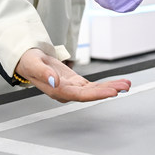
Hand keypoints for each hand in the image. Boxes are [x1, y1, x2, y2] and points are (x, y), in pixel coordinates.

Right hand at [15, 48, 129, 102]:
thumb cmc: (29, 62)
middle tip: (125, 86)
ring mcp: (73, 88)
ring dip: (110, 87)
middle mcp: (67, 92)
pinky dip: (105, 84)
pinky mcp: (76, 83)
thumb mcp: (34, 63)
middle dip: (109, 90)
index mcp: (58, 90)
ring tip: (126, 85)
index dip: (97, 94)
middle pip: (91, 94)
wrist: (27, 60)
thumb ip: (44, 73)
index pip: (81, 95)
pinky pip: (93, 85)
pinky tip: (116, 83)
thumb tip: (56, 81)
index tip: (112, 92)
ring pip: (94, 90)